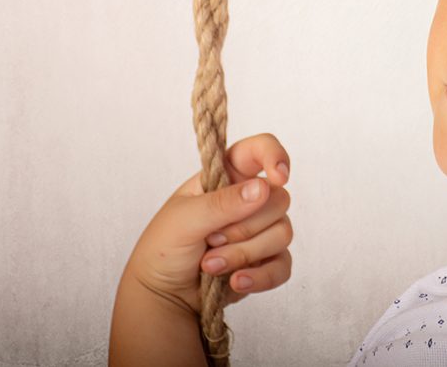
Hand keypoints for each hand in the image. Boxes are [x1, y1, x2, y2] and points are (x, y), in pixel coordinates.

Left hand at [124, 133, 292, 316]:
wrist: (163, 294)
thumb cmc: (165, 247)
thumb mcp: (185, 219)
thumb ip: (222, 203)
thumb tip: (262, 188)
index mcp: (227, 176)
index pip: (259, 150)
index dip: (275, 156)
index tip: (279, 177)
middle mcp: (249, 199)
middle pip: (278, 200)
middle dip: (243, 227)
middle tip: (210, 239)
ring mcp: (261, 230)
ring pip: (282, 233)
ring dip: (244, 254)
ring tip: (209, 264)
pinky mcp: (267, 260)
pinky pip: (283, 265)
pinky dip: (260, 276)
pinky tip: (236, 282)